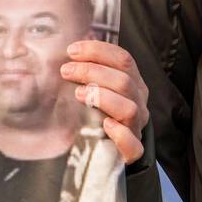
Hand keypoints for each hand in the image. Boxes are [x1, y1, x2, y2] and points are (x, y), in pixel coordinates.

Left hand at [60, 40, 149, 163]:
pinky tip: (105, 125)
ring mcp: (135, 127)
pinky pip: (133, 145)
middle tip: (66, 71)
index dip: (98, 51)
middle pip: (124, 81)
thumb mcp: (92, 87)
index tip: (71, 51)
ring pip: (129, 108)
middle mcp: (137, 102)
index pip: (123, 59)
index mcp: (131, 83)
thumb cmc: (94, 113)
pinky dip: (120, 134)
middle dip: (92, 72)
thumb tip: (64, 51)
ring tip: (79, 94)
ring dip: (103, 98)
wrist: (103, 151)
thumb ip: (85, 71)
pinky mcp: (131, 151)